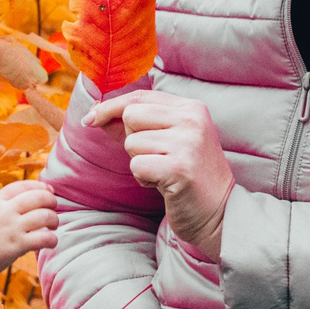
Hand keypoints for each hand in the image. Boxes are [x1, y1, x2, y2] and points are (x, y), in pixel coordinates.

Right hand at [0, 181, 57, 284]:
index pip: (21, 186)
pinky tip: (52, 242)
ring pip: (44, 216)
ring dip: (54, 220)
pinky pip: (43, 238)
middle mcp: (4, 211)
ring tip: (54, 226)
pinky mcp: (16, 246)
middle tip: (54, 208)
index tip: (48, 191)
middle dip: (51, 201)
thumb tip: (16, 206)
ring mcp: (11, 228)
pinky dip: (52, 239)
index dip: (39, 186)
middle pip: (37, 197)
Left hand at [82, 91, 233, 260]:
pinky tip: (164, 184)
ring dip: (140, 163)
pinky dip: (144, 178)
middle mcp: (192, 120)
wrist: (219, 211)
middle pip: (131, 115)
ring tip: (163, 172)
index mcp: (191, 108)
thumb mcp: (168, 142)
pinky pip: (136, 166)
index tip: (90, 119)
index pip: (140, 97)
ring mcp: (187, 143)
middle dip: (131, 140)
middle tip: (154, 157)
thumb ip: (136, 126)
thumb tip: (95, 115)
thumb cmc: (189, 175)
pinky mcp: (179, 168)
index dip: (110, 107)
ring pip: (132, 143)